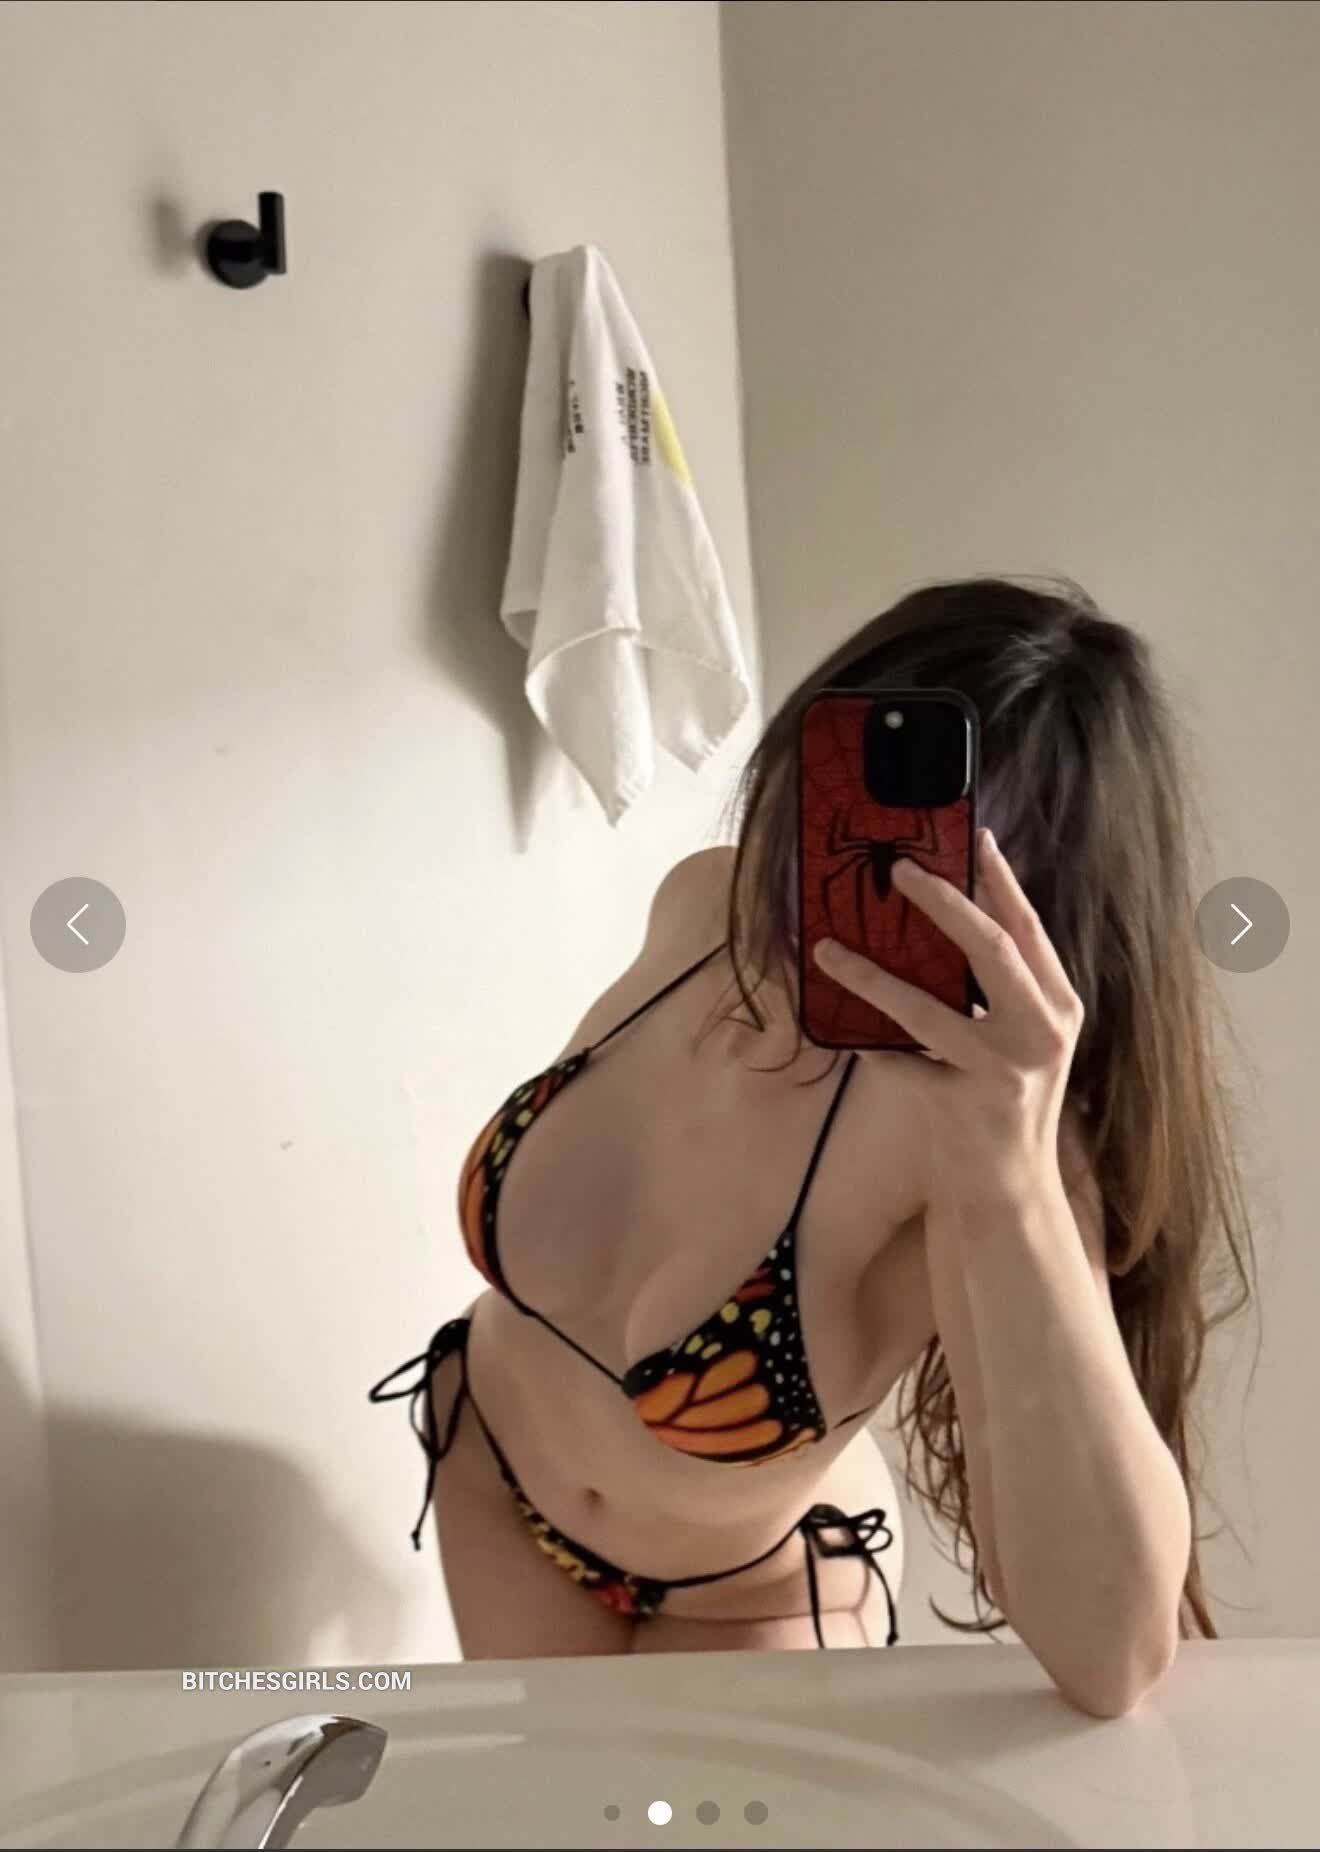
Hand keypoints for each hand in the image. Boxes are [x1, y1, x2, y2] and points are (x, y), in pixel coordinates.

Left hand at [813, 830, 1083, 1203]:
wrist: (1009, 1189)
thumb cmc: (1006, 1100)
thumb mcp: (1021, 1037)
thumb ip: (999, 986)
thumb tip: (950, 914)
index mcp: (1058, 1004)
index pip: (1028, 928)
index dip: (1001, 880)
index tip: (974, 837)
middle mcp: (1041, 1031)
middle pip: (989, 947)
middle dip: (941, 900)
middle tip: (898, 868)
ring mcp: (1004, 1070)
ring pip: (925, 1009)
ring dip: (868, 976)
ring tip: (827, 949)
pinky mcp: (964, 1105)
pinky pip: (898, 1061)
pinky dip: (865, 1043)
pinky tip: (837, 1029)